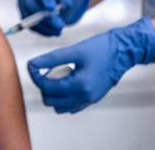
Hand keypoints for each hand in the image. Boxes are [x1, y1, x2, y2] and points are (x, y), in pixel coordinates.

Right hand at [16, 0, 91, 35]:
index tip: (52, 8)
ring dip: (45, 26)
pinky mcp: (22, 15)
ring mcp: (20, 3)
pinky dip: (42, 30)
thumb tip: (58, 12)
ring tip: (59, 31)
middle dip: (44, 16)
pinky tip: (53, 32)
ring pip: (29, 17)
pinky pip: (30, 26)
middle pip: (29, 4)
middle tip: (60, 25)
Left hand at [28, 18, 154, 113]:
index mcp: (80, 86)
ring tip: (57, 73)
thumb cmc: (101, 48)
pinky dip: (62, 96)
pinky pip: (70, 105)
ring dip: (52, 92)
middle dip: (44, 85)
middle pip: (50, 100)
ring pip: (59, 106)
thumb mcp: (74, 50)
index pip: (47, 88)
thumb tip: (32, 64)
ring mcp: (88, 100)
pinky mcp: (91, 99)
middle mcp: (85, 97)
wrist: (122, 51)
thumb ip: (51, 58)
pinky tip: (66, 79)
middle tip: (47, 69)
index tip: (32, 65)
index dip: (35, 76)